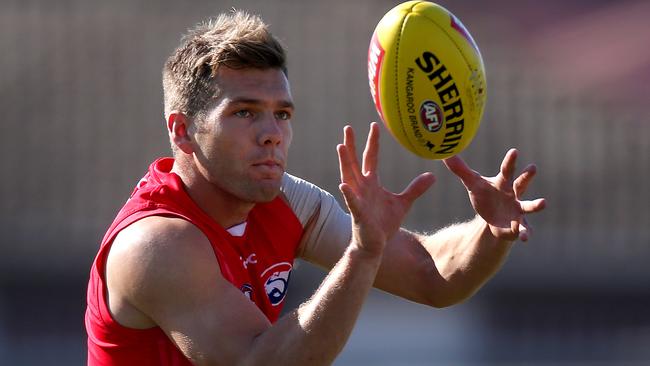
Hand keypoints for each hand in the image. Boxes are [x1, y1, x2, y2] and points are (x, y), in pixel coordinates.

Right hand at [337, 123, 434, 254]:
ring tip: (340, 147)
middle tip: (348, 127)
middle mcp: (362, 188)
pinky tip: (344, 185)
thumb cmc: (384, 224)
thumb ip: (415, 188)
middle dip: (351, 145)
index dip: (373, 142)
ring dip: (344, 162)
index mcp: (371, 183)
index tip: (374, 125)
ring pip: (348, 177)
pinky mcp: (358, 214)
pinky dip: (348, 194)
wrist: (375, 246)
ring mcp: (358, 199)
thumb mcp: (403, 203)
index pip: (371, 158)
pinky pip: (352, 202)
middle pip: (354, 162)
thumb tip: (432, 176)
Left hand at [444, 149, 545, 241]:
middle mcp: (514, 194)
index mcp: (503, 182)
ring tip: (543, 202)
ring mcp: (518, 210)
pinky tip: (525, 237)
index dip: (510, 160)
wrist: (492, 218)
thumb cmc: (485, 196)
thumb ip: (461, 170)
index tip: (514, 151)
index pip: (507, 169)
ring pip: (529, 206)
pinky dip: (525, 233)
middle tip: (532, 167)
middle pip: (522, 183)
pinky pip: (524, 230)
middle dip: (527, 176)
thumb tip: (445, 154)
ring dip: (536, 204)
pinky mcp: (519, 226)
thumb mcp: (472, 183)